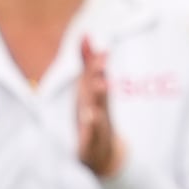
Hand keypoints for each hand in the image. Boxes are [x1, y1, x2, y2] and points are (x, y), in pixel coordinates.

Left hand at [75, 36, 124, 177]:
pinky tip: (89, 117)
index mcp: (96, 96)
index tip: (101, 48)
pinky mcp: (91, 142)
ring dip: (98, 99)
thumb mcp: (86, 89)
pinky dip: (91, 126)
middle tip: (100, 61)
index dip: (95, 63)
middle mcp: (99, 108)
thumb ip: (86, 62)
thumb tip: (85, 33)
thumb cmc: (93, 116)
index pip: (95, 77)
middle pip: (99, 90)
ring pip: (98, 110)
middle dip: (99, 75)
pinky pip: (91, 134)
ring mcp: (97, 126)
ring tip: (98, 85)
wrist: (103, 154)